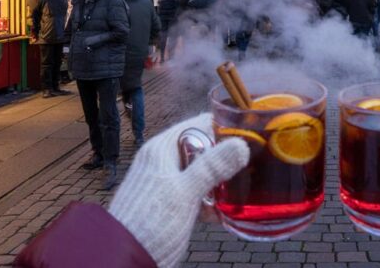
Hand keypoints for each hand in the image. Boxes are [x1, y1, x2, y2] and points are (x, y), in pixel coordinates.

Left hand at [108, 114, 248, 267]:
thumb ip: (211, 167)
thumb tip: (240, 144)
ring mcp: (167, 183)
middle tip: (254, 163)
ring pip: (202, 173)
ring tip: (245, 187)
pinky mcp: (172, 204)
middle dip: (227, 157)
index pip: (198, 125)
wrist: (125, 259)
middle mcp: (164, 162)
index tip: (251, 132)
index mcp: (162, 149)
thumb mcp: (184, 192)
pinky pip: (198, 194)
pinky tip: (225, 212)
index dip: (224, 126)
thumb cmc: (148, 223)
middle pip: (204, 149)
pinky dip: (212, 200)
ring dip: (221, 181)